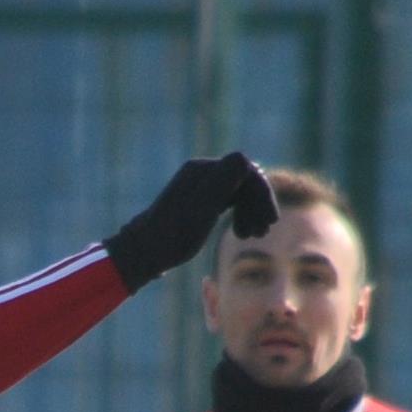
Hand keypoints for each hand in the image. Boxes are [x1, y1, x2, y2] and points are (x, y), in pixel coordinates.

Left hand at [106, 152, 279, 288]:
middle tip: (263, 233)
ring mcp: (200, 186)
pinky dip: (241, 214)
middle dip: (258, 204)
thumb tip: (244, 158)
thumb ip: (223, 181)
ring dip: (252, 211)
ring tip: (254, 236)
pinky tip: (243, 234)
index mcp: (201, 170)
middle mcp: (201, 172)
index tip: (269, 221)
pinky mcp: (200, 200)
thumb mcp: (201, 209)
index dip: (261, 192)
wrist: (143, 253)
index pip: (246, 169)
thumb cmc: (173, 235)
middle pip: (244, 180)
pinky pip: (230, 200)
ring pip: (239, 191)